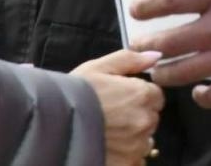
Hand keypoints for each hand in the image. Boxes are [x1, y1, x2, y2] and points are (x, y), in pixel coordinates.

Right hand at [73, 49, 164, 165]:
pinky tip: (109, 147)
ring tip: (108, 132)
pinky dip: (127, 155)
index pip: (156, 95)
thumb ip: (131, 59)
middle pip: (151, 118)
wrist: (54, 125)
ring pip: (144, 141)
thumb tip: (156, 56)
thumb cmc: (76, 93)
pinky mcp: (126, 163)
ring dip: (133, 137)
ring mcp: (136, 146)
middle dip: (137, 115)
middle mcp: (145, 121)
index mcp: (142, 94)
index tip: (123, 97)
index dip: (140, 95)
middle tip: (112, 114)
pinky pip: (136, 160)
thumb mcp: (100, 67)